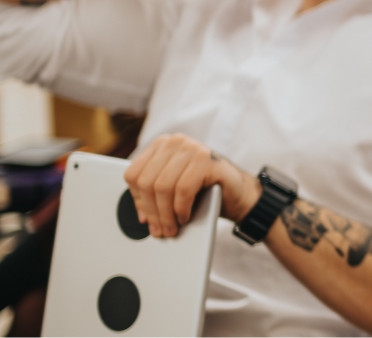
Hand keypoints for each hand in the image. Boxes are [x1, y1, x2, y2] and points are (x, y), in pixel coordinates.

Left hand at [124, 134, 262, 238]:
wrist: (238, 192)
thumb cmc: (205, 191)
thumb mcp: (173, 190)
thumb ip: (155, 194)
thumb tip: (142, 215)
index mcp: (161, 146)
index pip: (133, 174)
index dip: (137, 200)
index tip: (145, 218)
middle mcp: (175, 142)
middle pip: (147, 182)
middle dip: (152, 212)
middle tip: (159, 230)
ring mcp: (192, 148)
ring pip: (163, 187)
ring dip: (166, 214)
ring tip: (171, 228)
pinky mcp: (207, 160)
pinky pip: (183, 189)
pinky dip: (181, 208)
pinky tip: (184, 217)